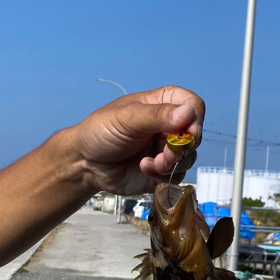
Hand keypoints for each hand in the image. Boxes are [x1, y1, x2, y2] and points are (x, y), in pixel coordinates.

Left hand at [72, 85, 204, 195]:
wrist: (84, 162)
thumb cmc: (100, 131)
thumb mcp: (127, 118)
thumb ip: (157, 115)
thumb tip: (188, 113)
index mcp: (162, 104)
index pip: (193, 105)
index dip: (195, 118)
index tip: (188, 131)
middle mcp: (168, 125)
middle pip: (194, 134)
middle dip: (182, 146)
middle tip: (165, 153)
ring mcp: (166, 148)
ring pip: (189, 157)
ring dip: (172, 163)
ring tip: (150, 163)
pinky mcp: (162, 170)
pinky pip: (178, 175)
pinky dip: (163, 175)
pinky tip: (144, 168)